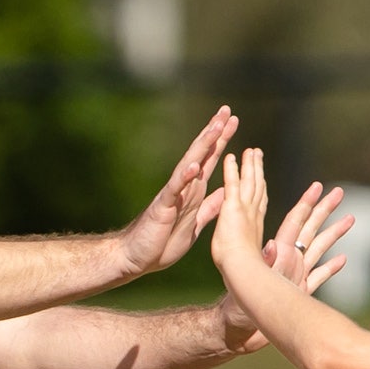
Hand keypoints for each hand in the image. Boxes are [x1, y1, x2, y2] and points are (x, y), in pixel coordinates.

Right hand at [117, 107, 238, 278]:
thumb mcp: (195, 225)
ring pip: (189, 164)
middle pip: (201, 154)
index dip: (221, 141)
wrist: (136, 258)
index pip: (210, 160)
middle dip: (214, 133)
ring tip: (215, 128)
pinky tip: (194, 165)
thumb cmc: (161, 243)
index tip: (233, 122)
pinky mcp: (162, 206)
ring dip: (203, 146)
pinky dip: (184, 177)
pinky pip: (174, 189)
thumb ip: (209, 208)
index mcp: (194, 192)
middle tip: (227, 110)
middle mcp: (184, 188)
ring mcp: (173, 195)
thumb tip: (226, 192)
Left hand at [207, 147, 272, 277]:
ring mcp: (244, 209)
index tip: (262, 178)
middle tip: (257, 154)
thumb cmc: (246, 273)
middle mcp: (253, 214)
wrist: (240, 271)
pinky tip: (230, 157)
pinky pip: (231, 183)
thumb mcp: (254, 259)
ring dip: (249, 165)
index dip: (261, 188)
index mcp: (255, 226)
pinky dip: (231, 170)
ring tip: (250, 151)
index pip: (259, 202)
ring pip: (248, 180)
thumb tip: (272, 252)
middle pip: (257, 187)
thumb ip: (264, 253)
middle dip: (257, 170)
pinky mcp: (232, 207)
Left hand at [219, 180, 354, 351]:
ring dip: (334, 234)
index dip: (306, 203)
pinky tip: (344, 259)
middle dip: (324, 210)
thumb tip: (273, 245)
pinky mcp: (298, 294)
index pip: (294, 221)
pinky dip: (331, 268)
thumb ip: (264, 265)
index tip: (319, 186)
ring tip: (351, 219)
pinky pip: (319, 277)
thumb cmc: (235, 311)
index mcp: (277, 254)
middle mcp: (288, 261)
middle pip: (310, 229)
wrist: (234, 334)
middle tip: (340, 192)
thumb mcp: (250, 285)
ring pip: (319, 249)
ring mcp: (294, 276)